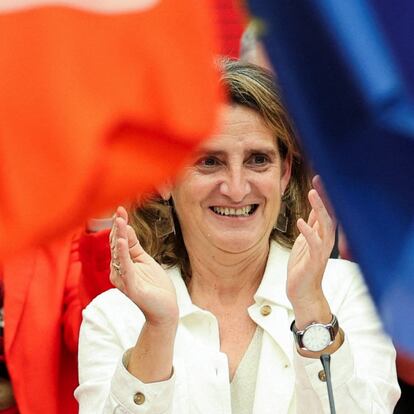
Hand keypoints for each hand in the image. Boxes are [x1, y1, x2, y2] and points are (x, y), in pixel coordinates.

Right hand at [110, 206, 178, 326]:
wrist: (165, 309)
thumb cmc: (155, 286)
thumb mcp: (144, 260)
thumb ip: (134, 245)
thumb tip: (126, 226)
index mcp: (122, 264)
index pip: (118, 241)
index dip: (119, 226)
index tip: (120, 210)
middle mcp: (118, 271)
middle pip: (116, 246)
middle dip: (118, 228)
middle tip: (119, 212)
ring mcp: (123, 280)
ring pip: (118, 255)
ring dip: (119, 237)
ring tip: (120, 222)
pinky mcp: (131, 287)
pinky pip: (125, 268)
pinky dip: (122, 254)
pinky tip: (122, 242)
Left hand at [287, 177, 335, 325]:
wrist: (302, 292)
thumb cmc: (302, 268)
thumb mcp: (304, 243)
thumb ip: (310, 228)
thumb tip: (310, 212)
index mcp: (321, 236)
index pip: (324, 211)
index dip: (322, 195)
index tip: (317, 179)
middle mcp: (325, 241)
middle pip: (328, 214)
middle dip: (323, 197)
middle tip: (318, 180)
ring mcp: (321, 251)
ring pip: (324, 226)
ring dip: (319, 210)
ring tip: (313, 194)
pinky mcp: (314, 261)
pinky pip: (314, 244)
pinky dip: (309, 232)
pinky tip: (301, 221)